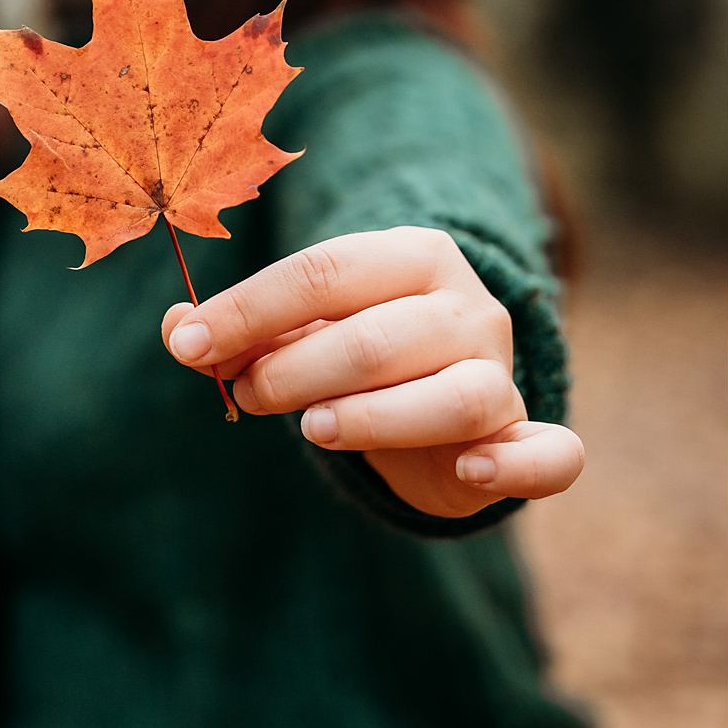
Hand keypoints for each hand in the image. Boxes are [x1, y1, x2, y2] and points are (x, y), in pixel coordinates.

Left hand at [161, 226, 583, 518]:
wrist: (441, 396)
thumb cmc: (357, 354)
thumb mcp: (301, 330)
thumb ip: (242, 332)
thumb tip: (177, 331)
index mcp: (411, 256)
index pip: (323, 272)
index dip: (249, 310)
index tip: (192, 345)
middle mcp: (466, 306)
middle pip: (376, 336)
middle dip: (297, 369)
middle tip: (247, 395)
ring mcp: (502, 371)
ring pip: (454, 395)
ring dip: (377, 416)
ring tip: (314, 429)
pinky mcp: (524, 436)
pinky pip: (549, 454)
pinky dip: (515, 465)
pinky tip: (468, 471)